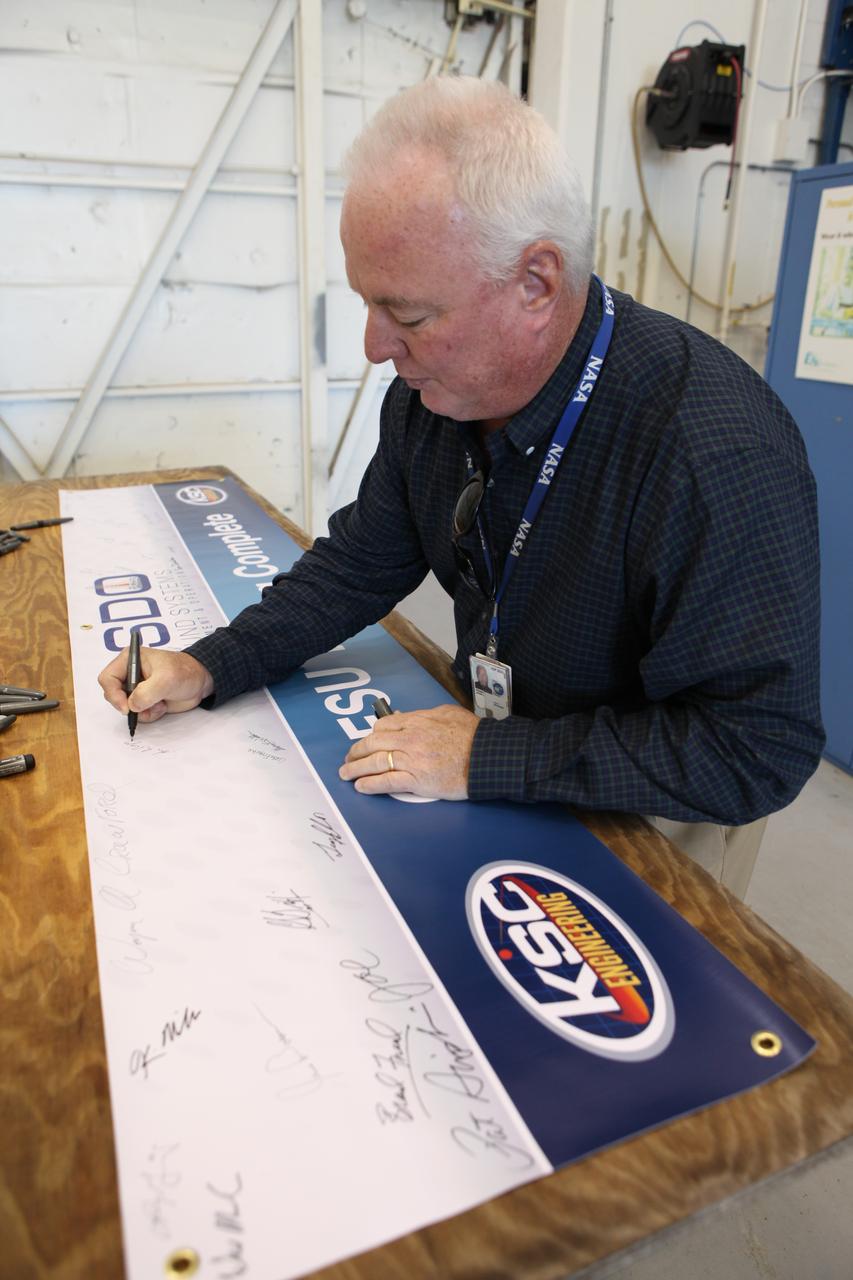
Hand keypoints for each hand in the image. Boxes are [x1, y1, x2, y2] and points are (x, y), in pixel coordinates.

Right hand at [98, 647, 214, 723]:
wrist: (201, 682)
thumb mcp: (166, 679)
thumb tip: (132, 706)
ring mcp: (137, 688)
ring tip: (160, 703)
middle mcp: (130, 673)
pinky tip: (162, 706)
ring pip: (126, 707)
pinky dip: (149, 714)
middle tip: (147, 707)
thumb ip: (146, 692)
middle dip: (129, 705)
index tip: (126, 707)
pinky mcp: (145, 700)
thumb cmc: (185, 672)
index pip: (107, 678)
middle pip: (113, 695)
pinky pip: (138, 714)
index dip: (113, 694)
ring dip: (142, 711)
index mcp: (130, 659)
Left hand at [339, 703, 477, 799]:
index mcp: (417, 721)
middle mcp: (410, 739)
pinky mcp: (417, 780)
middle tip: (349, 758)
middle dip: (356, 751)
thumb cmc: (474, 735)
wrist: (488, 756)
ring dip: (355, 768)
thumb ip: (425, 715)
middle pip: (373, 743)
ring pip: (375, 762)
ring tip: (346, 773)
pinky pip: (387, 781)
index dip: (371, 735)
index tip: (367, 741)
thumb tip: (406, 717)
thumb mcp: (448, 713)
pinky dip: (370, 784)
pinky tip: (361, 786)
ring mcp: (412, 760)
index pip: (383, 726)